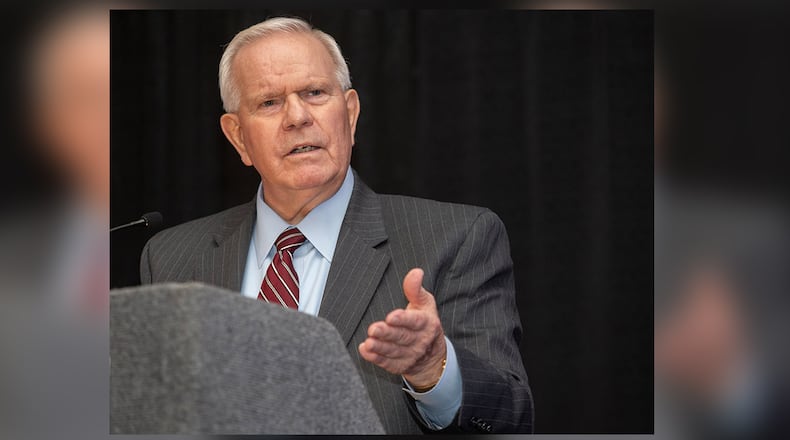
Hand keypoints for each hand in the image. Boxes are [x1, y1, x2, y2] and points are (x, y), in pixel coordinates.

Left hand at [359, 268, 446, 388]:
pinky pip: (387, 363)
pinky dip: (376, 358)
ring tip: (369, 342)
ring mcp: (410, 356)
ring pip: (393, 351)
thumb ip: (415, 289)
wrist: (432, 356)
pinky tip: (366, 351)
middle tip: (374, 329)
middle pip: (402, 337)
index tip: (391, 316)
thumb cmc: (425, 323)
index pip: (415, 322)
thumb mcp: (425, 304)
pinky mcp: (400, 366)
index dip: (403, 320)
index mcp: (427, 324)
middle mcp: (420, 341)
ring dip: (380, 347)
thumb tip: (416, 272)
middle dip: (387, 333)